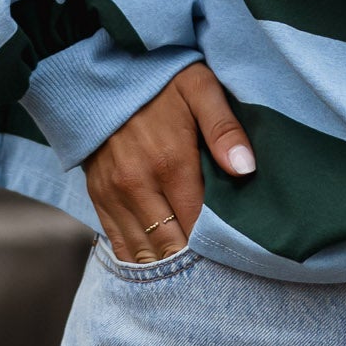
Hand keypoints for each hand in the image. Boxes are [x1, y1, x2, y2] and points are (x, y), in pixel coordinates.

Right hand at [84, 64, 252, 262]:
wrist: (100, 70)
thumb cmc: (158, 79)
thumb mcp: (199, 88)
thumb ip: (224, 128)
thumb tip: (246, 169)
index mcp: (170, 163)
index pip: (198, 225)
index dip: (217, 246)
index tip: (235, 254)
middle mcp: (138, 185)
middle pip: (171, 246)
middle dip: (194, 261)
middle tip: (217, 271)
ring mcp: (114, 193)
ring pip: (143, 252)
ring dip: (166, 265)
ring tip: (191, 274)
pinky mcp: (98, 195)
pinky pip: (118, 242)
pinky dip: (138, 258)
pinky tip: (158, 264)